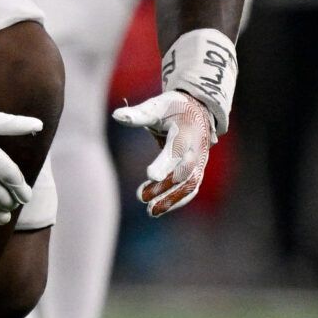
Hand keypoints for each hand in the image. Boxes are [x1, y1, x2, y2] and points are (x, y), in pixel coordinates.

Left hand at [113, 91, 212, 216]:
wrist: (200, 109)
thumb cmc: (173, 108)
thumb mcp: (157, 106)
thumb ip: (138, 114)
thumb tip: (116, 115)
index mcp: (187, 130)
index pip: (177, 149)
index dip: (165, 163)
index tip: (150, 175)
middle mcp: (197, 148)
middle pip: (185, 172)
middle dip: (165, 186)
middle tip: (141, 197)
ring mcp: (200, 161)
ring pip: (190, 185)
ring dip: (171, 200)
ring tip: (150, 211)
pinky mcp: (198, 171)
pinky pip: (190, 189)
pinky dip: (176, 201)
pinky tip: (158, 209)